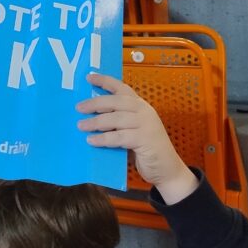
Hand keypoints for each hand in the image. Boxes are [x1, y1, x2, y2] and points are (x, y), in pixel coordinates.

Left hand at [76, 74, 198, 204]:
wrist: (168, 170)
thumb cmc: (146, 149)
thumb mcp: (132, 130)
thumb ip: (118, 121)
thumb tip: (90, 116)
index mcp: (140, 106)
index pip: (122, 88)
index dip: (105, 81)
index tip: (88, 77)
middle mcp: (144, 111)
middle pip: (116, 101)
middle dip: (95, 103)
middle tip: (79, 108)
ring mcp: (146, 125)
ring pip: (116, 119)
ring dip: (96, 122)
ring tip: (81, 126)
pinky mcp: (145, 140)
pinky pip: (119, 137)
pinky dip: (104, 139)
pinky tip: (92, 141)